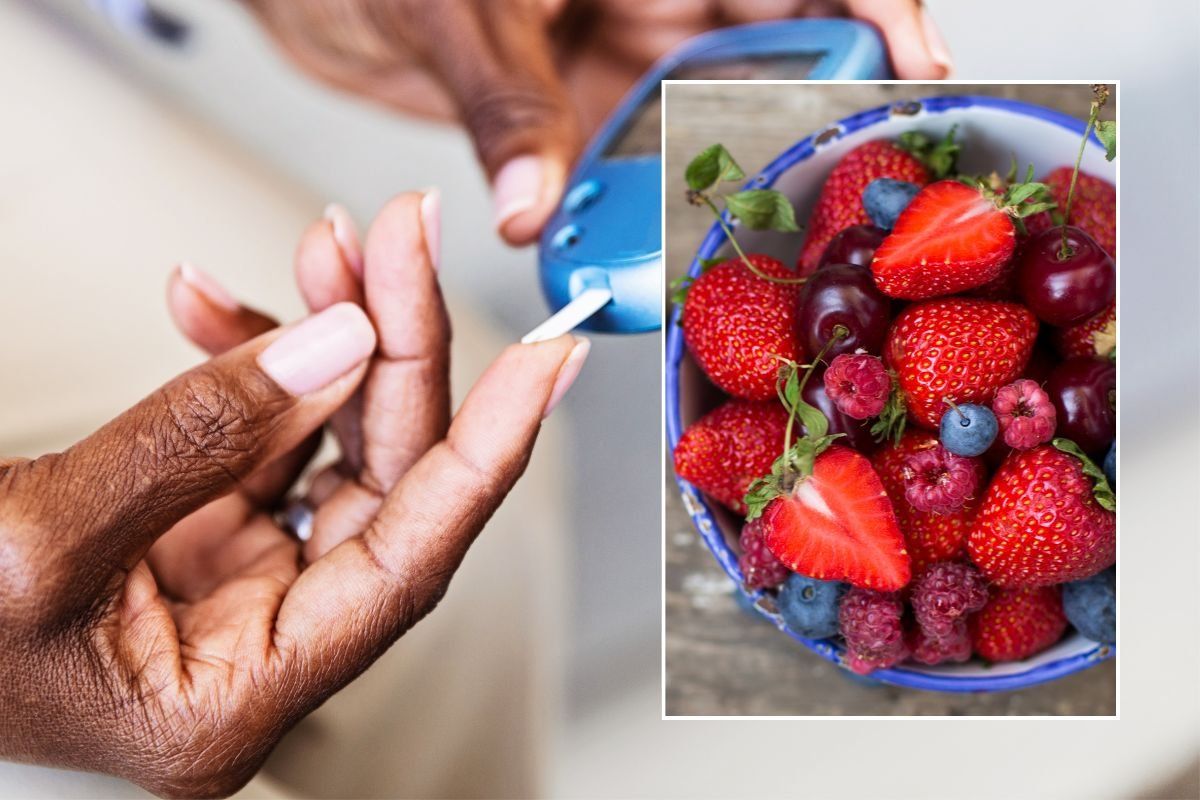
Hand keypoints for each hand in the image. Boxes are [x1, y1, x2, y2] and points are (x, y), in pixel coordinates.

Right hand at [0, 192, 587, 796]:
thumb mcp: (43, 542)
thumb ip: (198, 440)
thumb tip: (337, 346)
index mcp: (244, 692)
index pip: (413, 559)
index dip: (487, 453)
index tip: (550, 361)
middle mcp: (259, 641)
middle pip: (381, 480)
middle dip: (395, 346)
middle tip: (400, 239)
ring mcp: (231, 584)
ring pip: (327, 443)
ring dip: (330, 338)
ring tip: (323, 248)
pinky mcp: (193, 534)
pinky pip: (255, 434)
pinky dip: (247, 362)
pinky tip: (215, 305)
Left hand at [242, 0, 951, 244]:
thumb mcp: (452, 11)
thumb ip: (505, 105)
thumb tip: (538, 207)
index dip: (877, 2)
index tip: (916, 61)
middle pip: (782, 50)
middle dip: (811, 117)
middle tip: (825, 187)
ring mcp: (623, 58)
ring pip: (711, 126)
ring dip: (717, 187)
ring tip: (722, 245)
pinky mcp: (582, 112)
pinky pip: (632, 170)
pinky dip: (635, 218)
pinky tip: (627, 258)